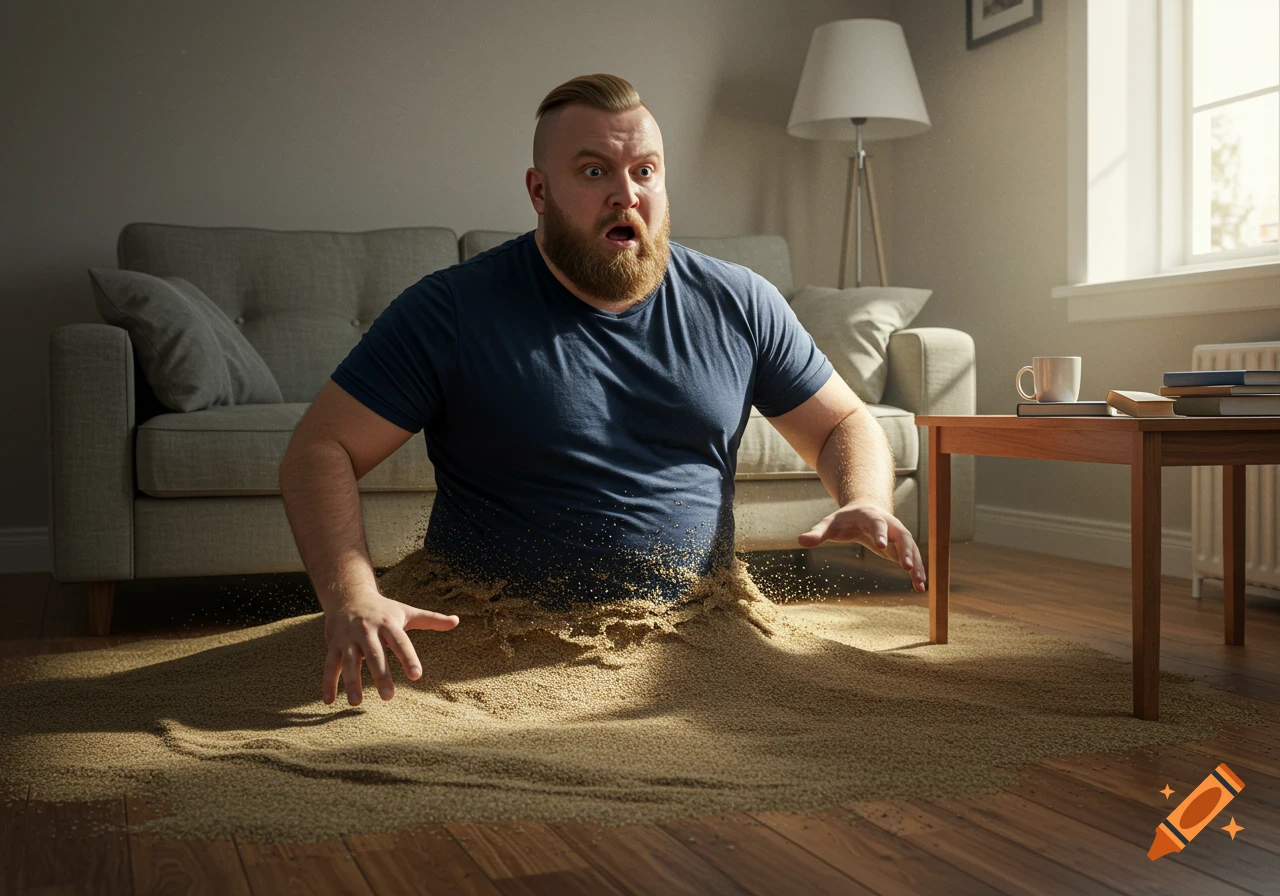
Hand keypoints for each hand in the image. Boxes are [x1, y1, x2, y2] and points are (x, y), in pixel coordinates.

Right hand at [322, 590, 458, 704]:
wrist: (348, 595)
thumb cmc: (383, 609)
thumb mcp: (406, 612)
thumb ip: (431, 619)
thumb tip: (457, 621)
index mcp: (388, 624)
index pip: (401, 642)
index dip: (408, 658)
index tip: (416, 676)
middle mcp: (367, 631)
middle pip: (375, 655)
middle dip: (381, 675)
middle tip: (389, 697)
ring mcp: (349, 638)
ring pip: (350, 662)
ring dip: (352, 682)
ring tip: (356, 703)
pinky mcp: (333, 645)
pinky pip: (330, 665)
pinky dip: (327, 683)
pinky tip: (329, 701)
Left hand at [798, 501, 926, 592]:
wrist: (865, 511)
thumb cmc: (845, 519)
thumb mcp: (830, 524)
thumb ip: (817, 533)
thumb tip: (800, 540)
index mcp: (871, 516)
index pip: (877, 523)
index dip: (879, 533)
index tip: (880, 546)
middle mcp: (890, 524)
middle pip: (901, 536)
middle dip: (905, 550)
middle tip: (907, 566)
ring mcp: (899, 535)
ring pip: (911, 549)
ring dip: (917, 565)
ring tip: (920, 584)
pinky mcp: (902, 547)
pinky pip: (913, 559)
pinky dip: (918, 572)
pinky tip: (921, 588)